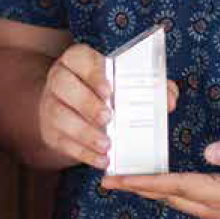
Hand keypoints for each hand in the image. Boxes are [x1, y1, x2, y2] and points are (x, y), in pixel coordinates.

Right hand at [37, 43, 177, 170]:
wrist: (71, 107)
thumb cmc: (106, 91)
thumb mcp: (127, 81)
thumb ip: (152, 86)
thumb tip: (169, 100)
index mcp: (78, 59)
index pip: (80, 58)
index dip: (94, 73)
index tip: (110, 90)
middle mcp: (59, 78)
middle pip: (64, 86)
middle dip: (87, 103)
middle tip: (109, 118)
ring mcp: (50, 105)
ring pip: (59, 116)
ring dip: (84, 132)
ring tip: (106, 145)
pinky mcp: (50, 131)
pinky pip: (62, 142)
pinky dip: (83, 153)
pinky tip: (101, 160)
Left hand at [101, 120, 219, 218]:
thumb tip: (209, 153)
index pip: (178, 187)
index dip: (146, 181)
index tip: (118, 178)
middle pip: (170, 197)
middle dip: (138, 187)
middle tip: (106, 177)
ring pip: (176, 200)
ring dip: (148, 189)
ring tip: (120, 178)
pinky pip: (185, 197)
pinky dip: (164, 188)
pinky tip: (149, 179)